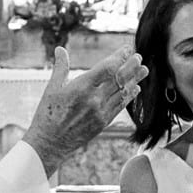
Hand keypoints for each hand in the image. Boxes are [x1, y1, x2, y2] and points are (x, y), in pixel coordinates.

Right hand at [25, 47, 146, 173]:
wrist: (50, 143)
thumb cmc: (48, 113)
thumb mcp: (51, 88)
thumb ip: (60, 67)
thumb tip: (60, 49)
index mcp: (81, 87)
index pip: (107, 68)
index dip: (119, 57)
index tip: (127, 49)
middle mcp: (94, 99)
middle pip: (119, 79)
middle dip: (131, 67)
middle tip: (139, 57)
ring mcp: (100, 112)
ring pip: (122, 93)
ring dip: (134, 80)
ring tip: (144, 70)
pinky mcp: (103, 122)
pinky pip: (120, 106)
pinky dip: (128, 96)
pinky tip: (135, 89)